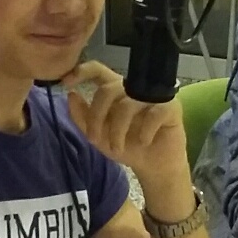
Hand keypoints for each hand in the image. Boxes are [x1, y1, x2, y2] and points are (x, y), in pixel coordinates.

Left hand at [63, 62, 187, 185]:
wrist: (153, 166)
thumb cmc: (127, 147)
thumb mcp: (98, 136)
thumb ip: (83, 117)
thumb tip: (71, 95)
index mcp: (114, 90)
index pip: (98, 71)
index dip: (82, 71)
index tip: (66, 82)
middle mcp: (133, 88)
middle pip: (108, 89)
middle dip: (96, 116)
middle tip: (95, 139)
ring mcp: (153, 96)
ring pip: (127, 104)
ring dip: (117, 131)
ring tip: (117, 148)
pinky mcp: (171, 107)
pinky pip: (152, 114)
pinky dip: (144, 132)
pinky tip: (145, 141)